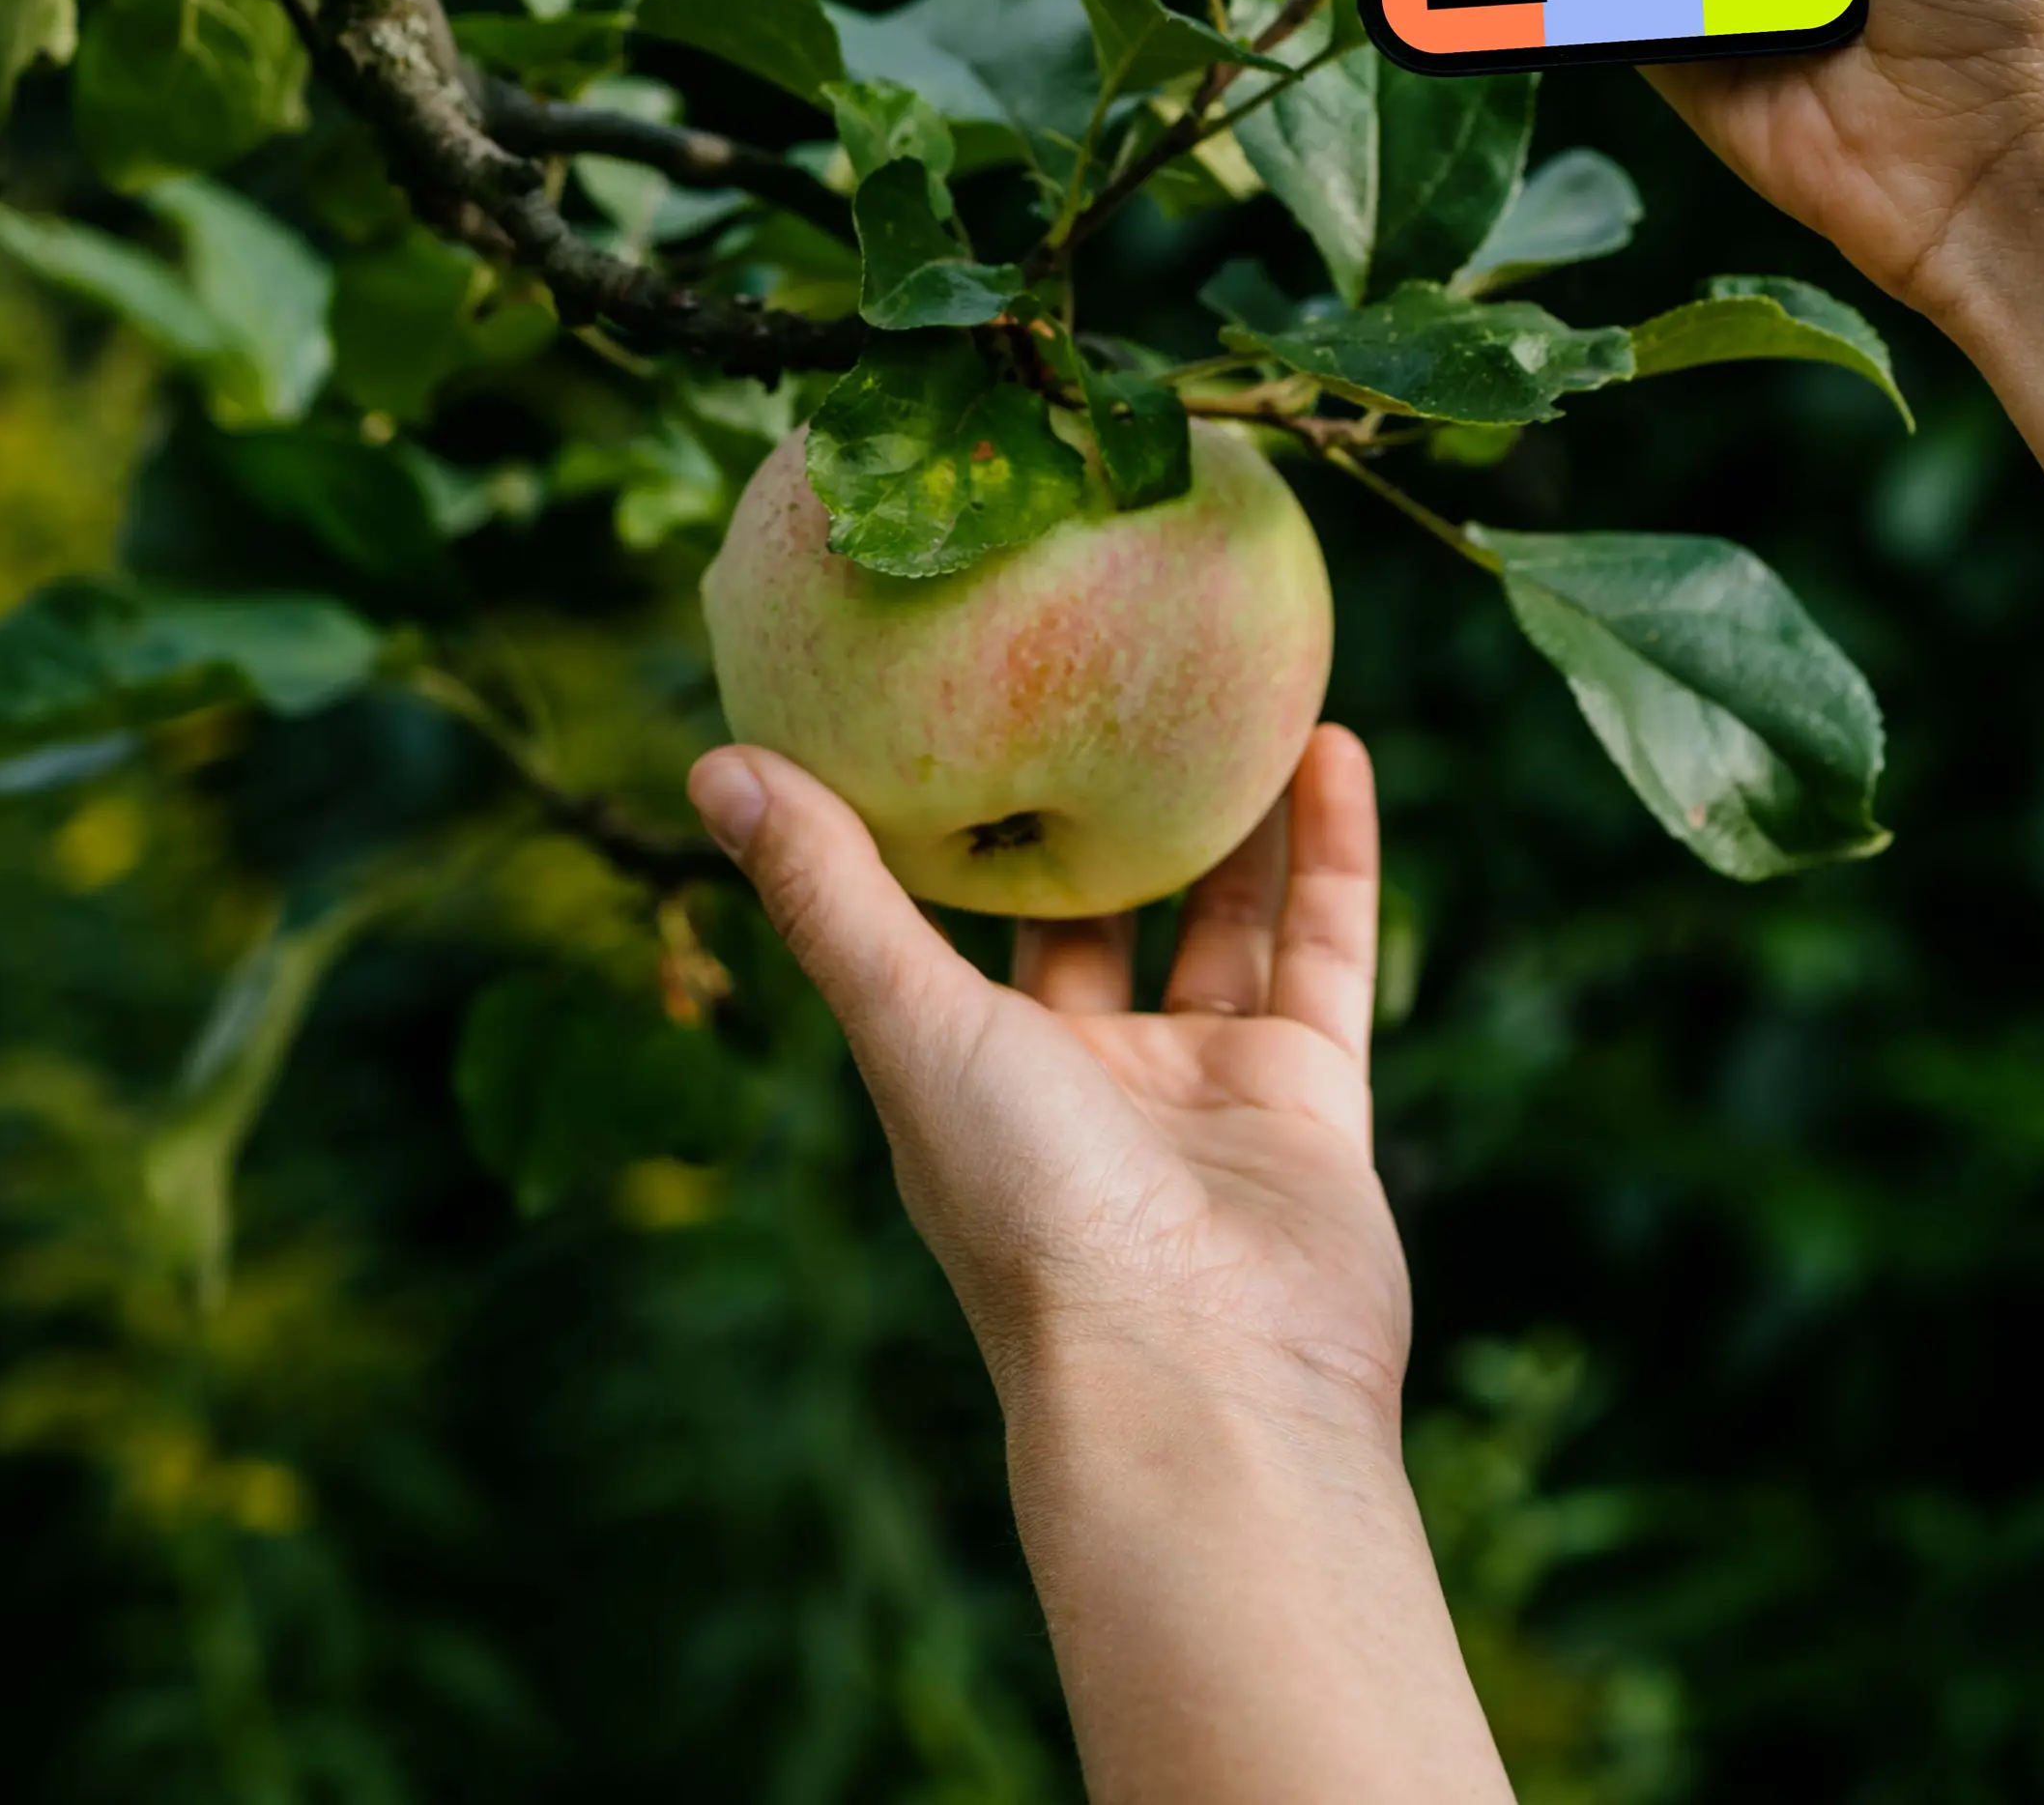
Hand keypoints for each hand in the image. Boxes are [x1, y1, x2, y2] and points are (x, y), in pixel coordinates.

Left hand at [687, 724, 1406, 1425]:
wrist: (1203, 1377)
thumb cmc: (1030, 1214)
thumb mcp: (915, 1029)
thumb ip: (832, 896)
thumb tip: (713, 764)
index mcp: (972, 1075)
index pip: (957, 927)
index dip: (959, 819)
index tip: (957, 691)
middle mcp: (1086, 1081)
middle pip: (1099, 917)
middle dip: (1103, 808)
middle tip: (1110, 666)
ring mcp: (1203, 1091)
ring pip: (1222, 923)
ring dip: (1231, 811)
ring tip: (1235, 680)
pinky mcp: (1309, 1097)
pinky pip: (1321, 948)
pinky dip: (1330, 851)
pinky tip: (1330, 740)